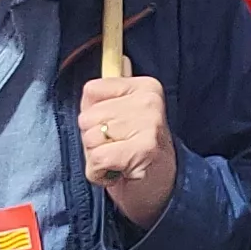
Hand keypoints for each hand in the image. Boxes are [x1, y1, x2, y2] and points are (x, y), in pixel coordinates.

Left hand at [75, 76, 178, 224]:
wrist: (163, 190)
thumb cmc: (138, 152)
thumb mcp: (128, 116)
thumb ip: (118, 91)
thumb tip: (120, 59)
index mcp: (146, 87)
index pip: (90, 91)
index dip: (93, 115)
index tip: (114, 129)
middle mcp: (150, 101)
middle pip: (87, 117)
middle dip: (94, 140)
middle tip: (117, 149)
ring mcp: (149, 124)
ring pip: (90, 138)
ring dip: (97, 158)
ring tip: (118, 161)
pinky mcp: (143, 149)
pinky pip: (97, 158)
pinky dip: (98, 173)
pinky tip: (117, 173)